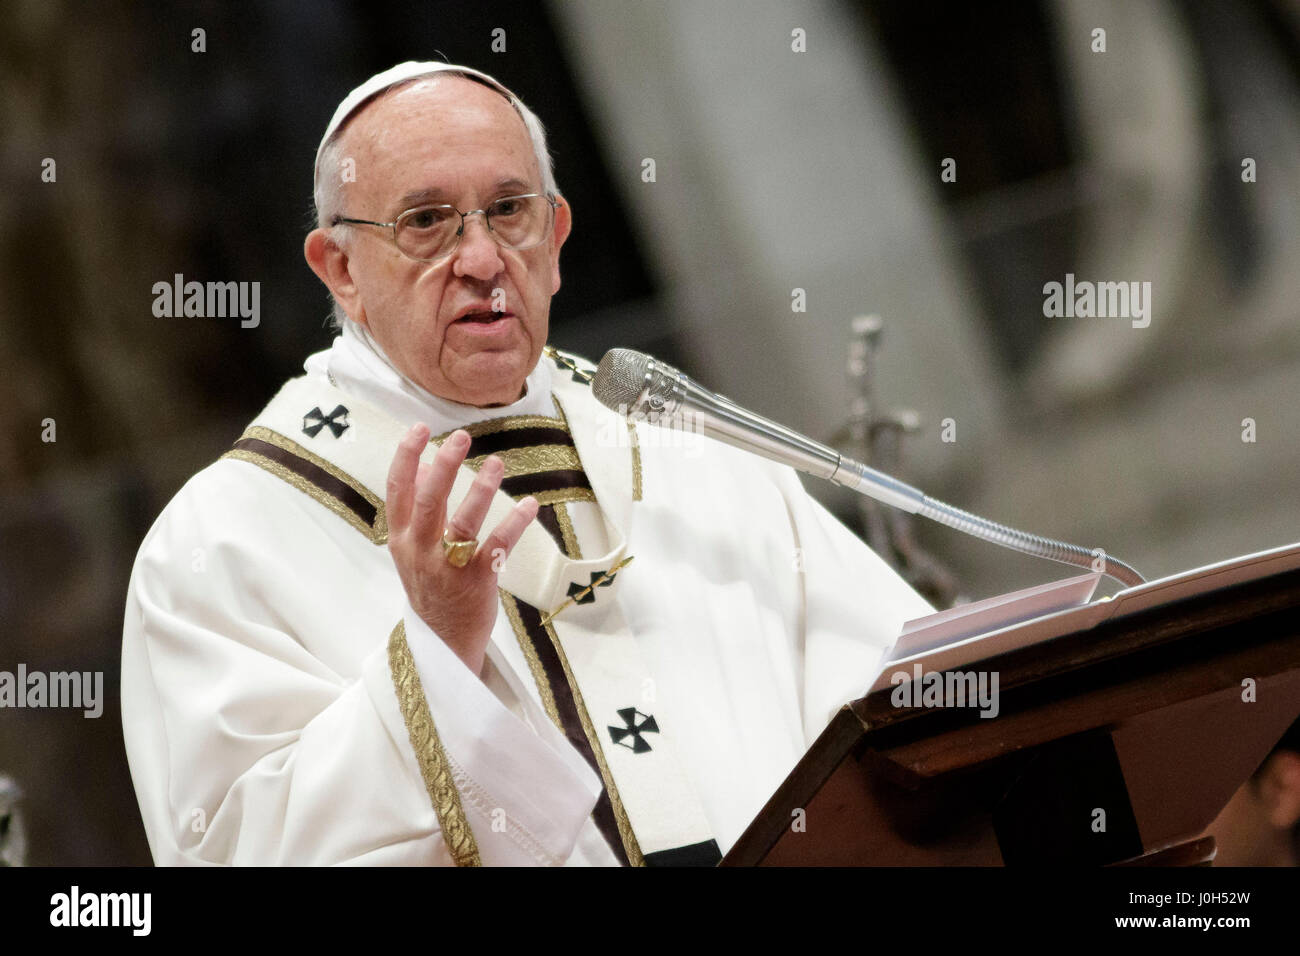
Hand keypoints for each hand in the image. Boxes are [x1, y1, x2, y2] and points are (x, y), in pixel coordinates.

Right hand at [386, 423, 538, 676]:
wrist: (443, 642)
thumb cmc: (430, 587)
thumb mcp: (412, 550)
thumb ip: (416, 511)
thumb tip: (426, 463)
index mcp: (401, 539)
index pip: (397, 490)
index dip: (407, 456)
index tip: (420, 428)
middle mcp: (420, 551)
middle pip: (429, 501)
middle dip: (444, 466)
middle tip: (461, 437)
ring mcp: (447, 568)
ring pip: (463, 523)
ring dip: (480, 490)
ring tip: (497, 463)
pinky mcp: (477, 581)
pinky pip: (496, 546)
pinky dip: (514, 523)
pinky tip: (528, 504)